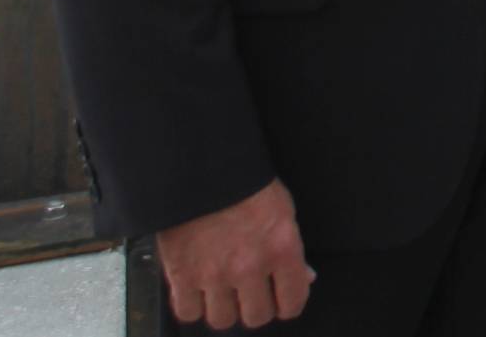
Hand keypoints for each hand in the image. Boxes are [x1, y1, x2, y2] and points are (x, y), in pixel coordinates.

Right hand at [154, 180, 312, 326]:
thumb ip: (292, 248)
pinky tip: (198, 288)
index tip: (283, 301)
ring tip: (223, 289)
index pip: (293, 302)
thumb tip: (303, 277)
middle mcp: (249, 267)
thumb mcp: (282, 208)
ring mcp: (214, 274)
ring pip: (223, 320)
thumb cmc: (244, 182)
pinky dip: (192, 304)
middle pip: (257, 317)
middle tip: (251, 292)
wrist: (200, 166)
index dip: (288, 303)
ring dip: (224, 308)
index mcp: (281, 248)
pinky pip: (188, 313)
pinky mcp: (182, 275)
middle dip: (256, 306)